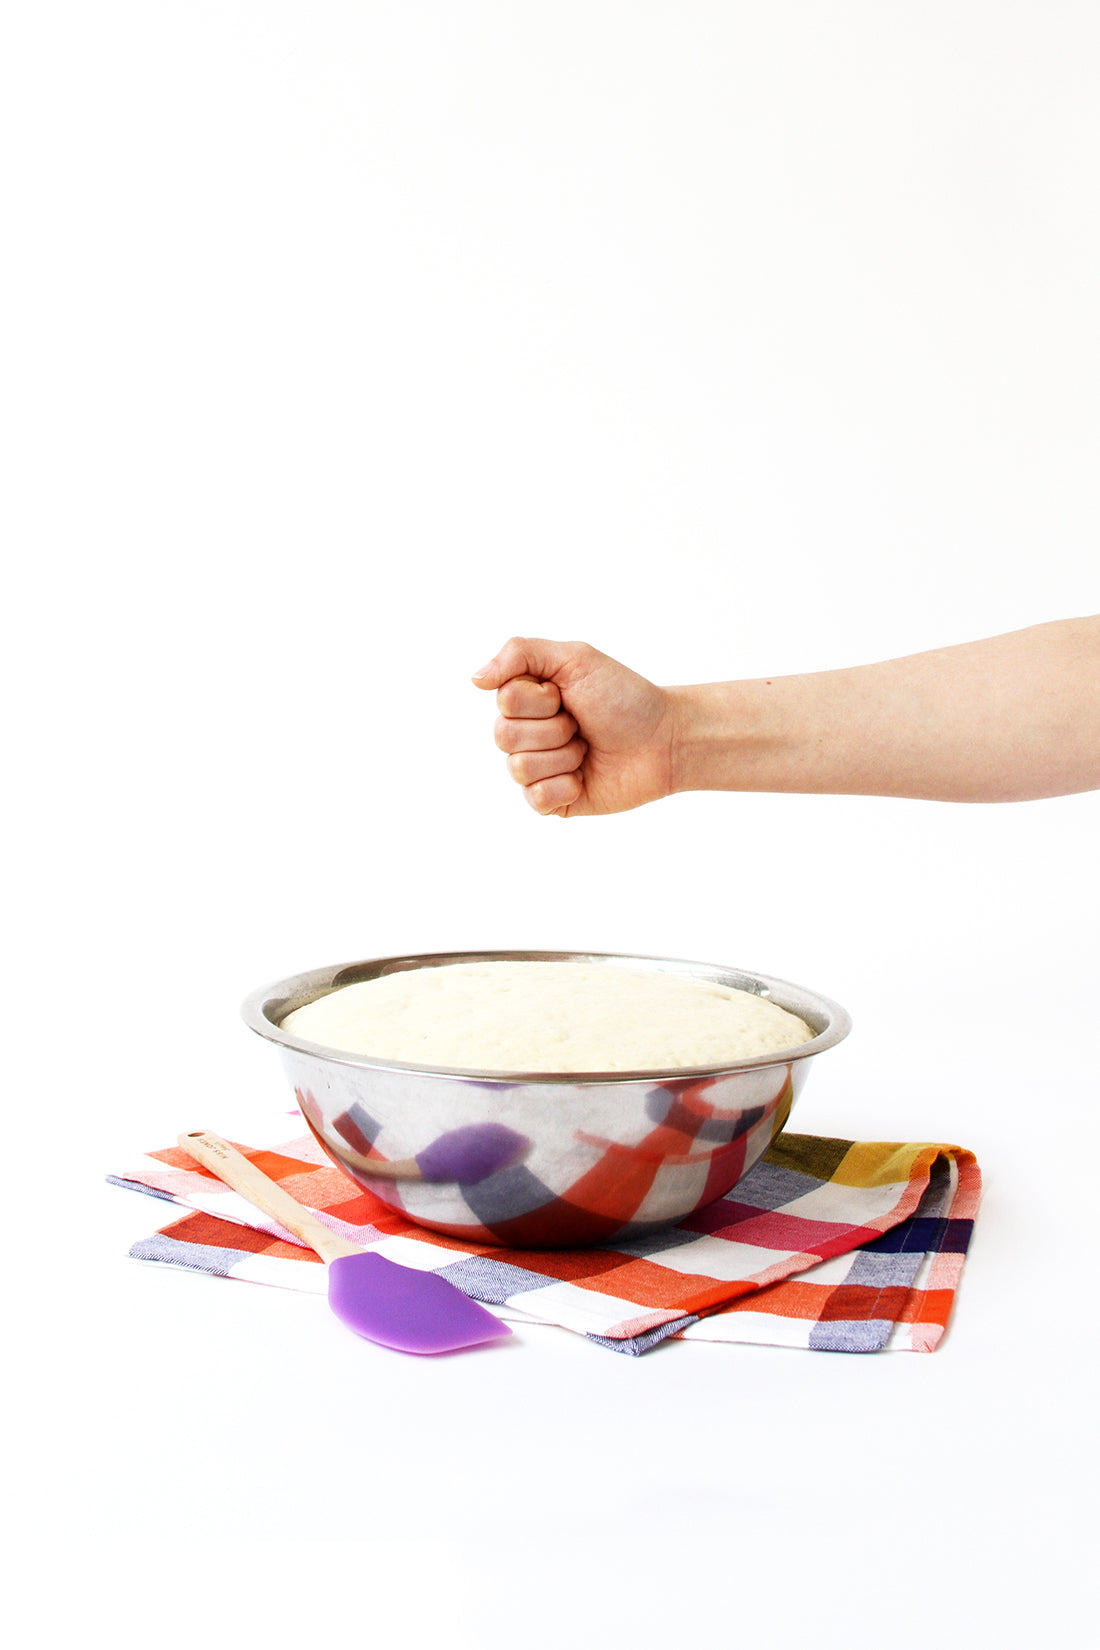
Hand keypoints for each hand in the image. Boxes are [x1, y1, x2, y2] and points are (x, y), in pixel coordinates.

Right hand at [472, 638, 676, 816]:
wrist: (665, 739)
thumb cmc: (624, 696)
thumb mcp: (574, 658)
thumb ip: (520, 653)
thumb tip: (475, 679)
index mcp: (526, 699)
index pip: (505, 701)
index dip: (541, 699)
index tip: (569, 695)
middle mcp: (526, 734)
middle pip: (504, 736)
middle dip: (553, 728)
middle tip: (581, 724)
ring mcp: (538, 769)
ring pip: (519, 768)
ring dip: (564, 755)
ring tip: (587, 748)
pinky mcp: (553, 801)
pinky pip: (536, 798)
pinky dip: (566, 786)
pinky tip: (585, 776)